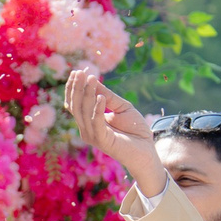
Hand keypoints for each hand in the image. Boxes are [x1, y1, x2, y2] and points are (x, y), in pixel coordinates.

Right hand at [65, 67, 165, 193]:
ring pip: (83, 112)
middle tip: (80, 72)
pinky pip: (96, 123)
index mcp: (88, 121)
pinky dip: (97, 109)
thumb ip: (108, 96)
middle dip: (76, 88)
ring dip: (87, 94)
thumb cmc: (135, 130)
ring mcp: (92, 136)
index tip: (79, 70)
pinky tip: (101, 96)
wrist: (147, 150)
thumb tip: (92, 79)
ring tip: (92, 78)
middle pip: (75, 106)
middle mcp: (86, 129)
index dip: (74, 87)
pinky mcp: (102, 141)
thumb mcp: (122, 107)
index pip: (74, 103)